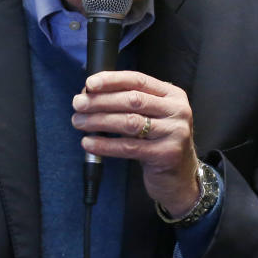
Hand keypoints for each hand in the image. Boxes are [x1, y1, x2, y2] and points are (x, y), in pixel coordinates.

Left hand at [71, 71, 199, 215]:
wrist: (180, 177)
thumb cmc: (158, 142)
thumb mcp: (151, 116)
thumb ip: (128, 103)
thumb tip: (90, 94)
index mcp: (172, 95)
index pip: (138, 80)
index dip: (112, 80)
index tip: (89, 84)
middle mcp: (177, 110)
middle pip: (132, 100)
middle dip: (100, 101)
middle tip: (78, 104)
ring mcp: (175, 132)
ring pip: (129, 122)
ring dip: (99, 121)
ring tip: (79, 122)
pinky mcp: (166, 154)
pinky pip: (128, 147)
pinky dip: (105, 144)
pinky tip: (89, 143)